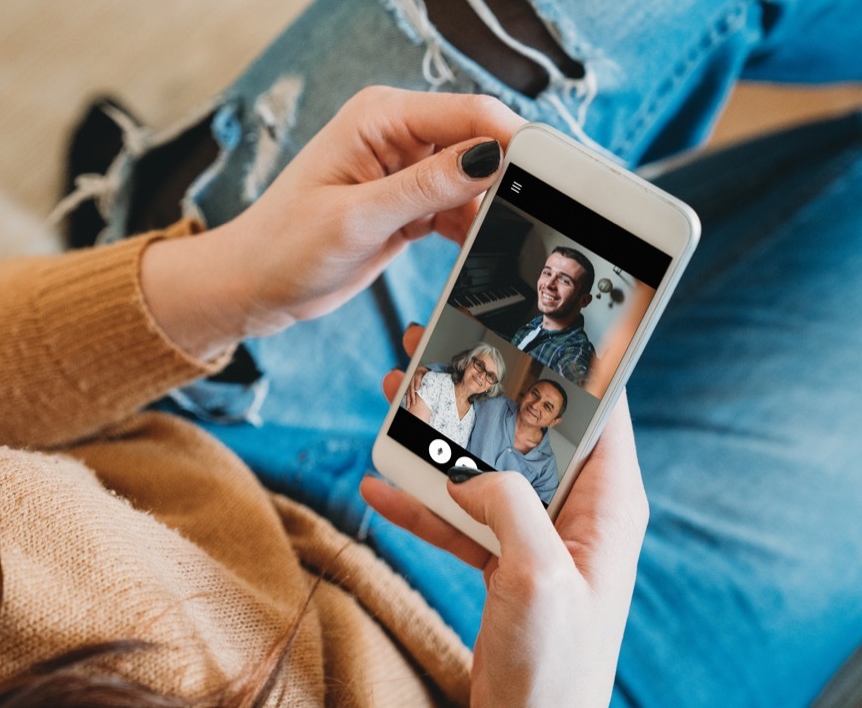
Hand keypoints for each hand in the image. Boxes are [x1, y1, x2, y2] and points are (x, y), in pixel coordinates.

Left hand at [142, 88, 523, 358]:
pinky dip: (470, 227)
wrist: (251, 286)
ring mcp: (402, 169)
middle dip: (507, 178)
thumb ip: (425, 187)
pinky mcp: (405, 204)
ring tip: (502, 241)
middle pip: (479, 142)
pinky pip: (456, 207)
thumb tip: (488, 156)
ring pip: (473, 179)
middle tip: (537, 217)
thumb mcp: (357, 219)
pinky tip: (477, 250)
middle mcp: (396, 133)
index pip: (469, 112)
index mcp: (380, 116)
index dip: (514, 140)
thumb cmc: (285, 246)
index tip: (555, 175)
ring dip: (489, 209)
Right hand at [364, 324, 647, 706]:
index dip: (564, 360)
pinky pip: (457, 518)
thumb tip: (472, 472)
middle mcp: (575, 514)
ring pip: (483, 466)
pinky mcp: (502, 565)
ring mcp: (536, 539)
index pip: (596, 410)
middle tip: (433, 341)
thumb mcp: (538, 577)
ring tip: (395, 392)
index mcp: (607, 506)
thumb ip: (509, 506)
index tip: (522, 316)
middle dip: (477, 385)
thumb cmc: (554, 669)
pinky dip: (418, 501)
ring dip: (436, 435)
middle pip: (523, 429)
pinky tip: (377, 485)